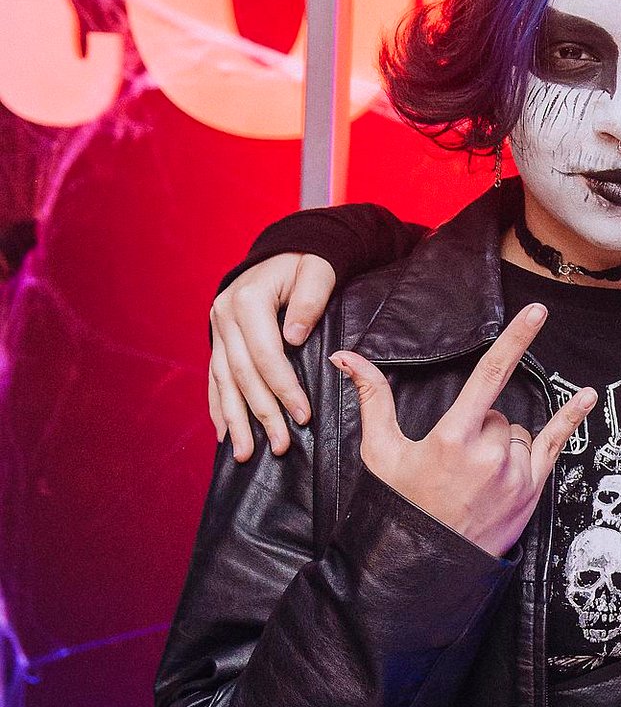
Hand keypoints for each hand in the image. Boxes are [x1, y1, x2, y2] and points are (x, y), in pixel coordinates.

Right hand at [209, 251, 336, 461]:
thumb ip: (310, 299)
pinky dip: (220, 407)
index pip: (265, 354)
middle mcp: (224, 315)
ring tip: (245, 454)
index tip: (303, 416)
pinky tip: (224, 434)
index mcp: (248, 299)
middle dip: (261, 413)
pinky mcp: (219, 339)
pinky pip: (215, 378)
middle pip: (243, 374)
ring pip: (224, 381)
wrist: (287, 251)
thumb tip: (293, 337)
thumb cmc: (309, 264)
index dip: (283, 388)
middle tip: (280, 446)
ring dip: (235, 420)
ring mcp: (218, 329)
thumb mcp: (318, 270)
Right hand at [330, 303, 595, 560]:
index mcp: (453, 438)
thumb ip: (372, 398)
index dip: (515, 339)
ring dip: (504, 445)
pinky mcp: (531, 492)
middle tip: (456, 463)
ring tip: (476, 478)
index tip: (536, 312)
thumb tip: (347, 357)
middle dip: (482, 428)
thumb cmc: (401, 506)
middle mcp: (490, 454)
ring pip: (520, 434)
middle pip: (499, 414)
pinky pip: (556, 445)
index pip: (490, 374)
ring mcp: (515, 474)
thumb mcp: (381, 452)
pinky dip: (570, 420)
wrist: (425, 565)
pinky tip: (587, 396)